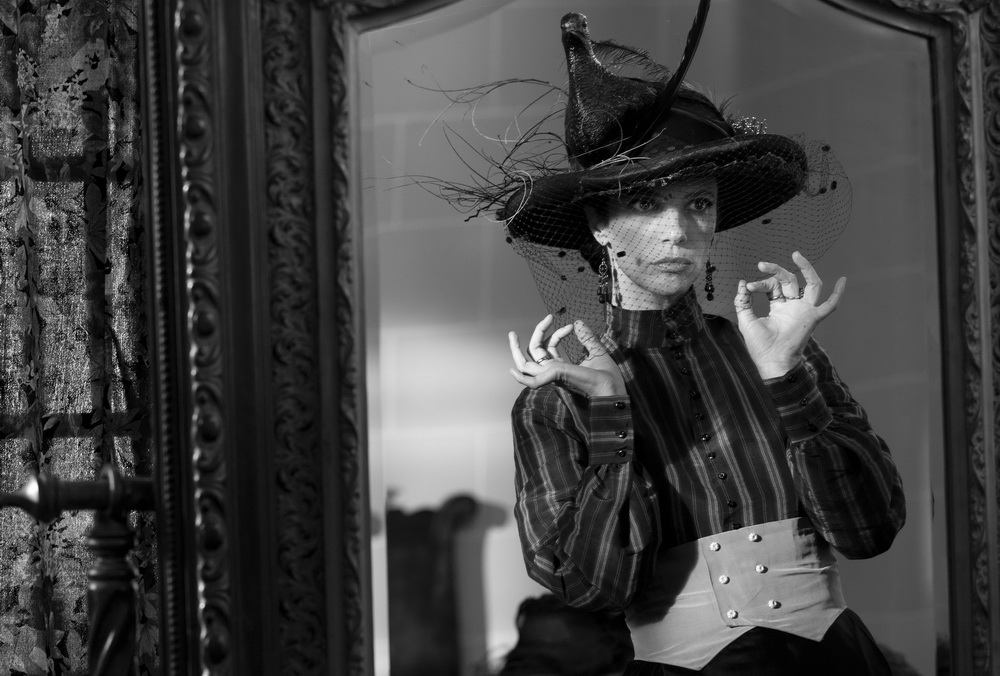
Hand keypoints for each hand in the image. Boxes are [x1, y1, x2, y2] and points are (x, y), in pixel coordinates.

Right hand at [508, 315, 625, 397]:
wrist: (613, 390)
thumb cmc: (608, 377)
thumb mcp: (596, 352)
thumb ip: (587, 338)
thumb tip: (578, 322)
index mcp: (562, 368)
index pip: (549, 348)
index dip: (555, 334)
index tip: (571, 326)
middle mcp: (554, 372)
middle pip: (533, 355)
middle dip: (526, 340)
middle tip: (517, 329)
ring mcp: (553, 376)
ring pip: (525, 366)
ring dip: (515, 351)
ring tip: (512, 334)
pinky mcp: (555, 378)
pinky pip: (533, 381)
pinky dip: (522, 378)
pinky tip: (513, 371)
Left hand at [734, 251, 845, 379]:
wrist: (770, 360)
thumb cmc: (759, 345)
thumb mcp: (746, 319)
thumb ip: (742, 301)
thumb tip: (741, 282)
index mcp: (779, 306)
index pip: (773, 286)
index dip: (760, 283)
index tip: (748, 287)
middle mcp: (793, 306)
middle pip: (790, 280)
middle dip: (776, 270)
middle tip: (762, 264)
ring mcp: (804, 311)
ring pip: (812, 284)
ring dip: (806, 269)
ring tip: (796, 255)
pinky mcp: (812, 318)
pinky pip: (829, 306)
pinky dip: (837, 294)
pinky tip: (843, 280)